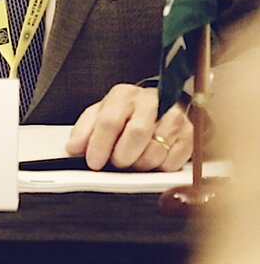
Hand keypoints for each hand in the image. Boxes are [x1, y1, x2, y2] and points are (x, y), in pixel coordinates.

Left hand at [66, 83, 191, 170]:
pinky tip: (152, 158)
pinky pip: (172, 162)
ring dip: (139, 164)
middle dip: (122, 156)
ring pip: (155, 151)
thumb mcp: (101, 113)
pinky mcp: (190, 134)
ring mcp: (173, 117)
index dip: (100, 145)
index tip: (94, 162)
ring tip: (133, 159)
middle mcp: (150, 102)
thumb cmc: (128, 112)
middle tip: (116, 162)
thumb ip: (85, 130)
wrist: (162, 104)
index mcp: (123, 96)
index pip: (109, 121)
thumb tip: (73, 148)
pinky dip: (158, 167)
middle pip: (136, 134)